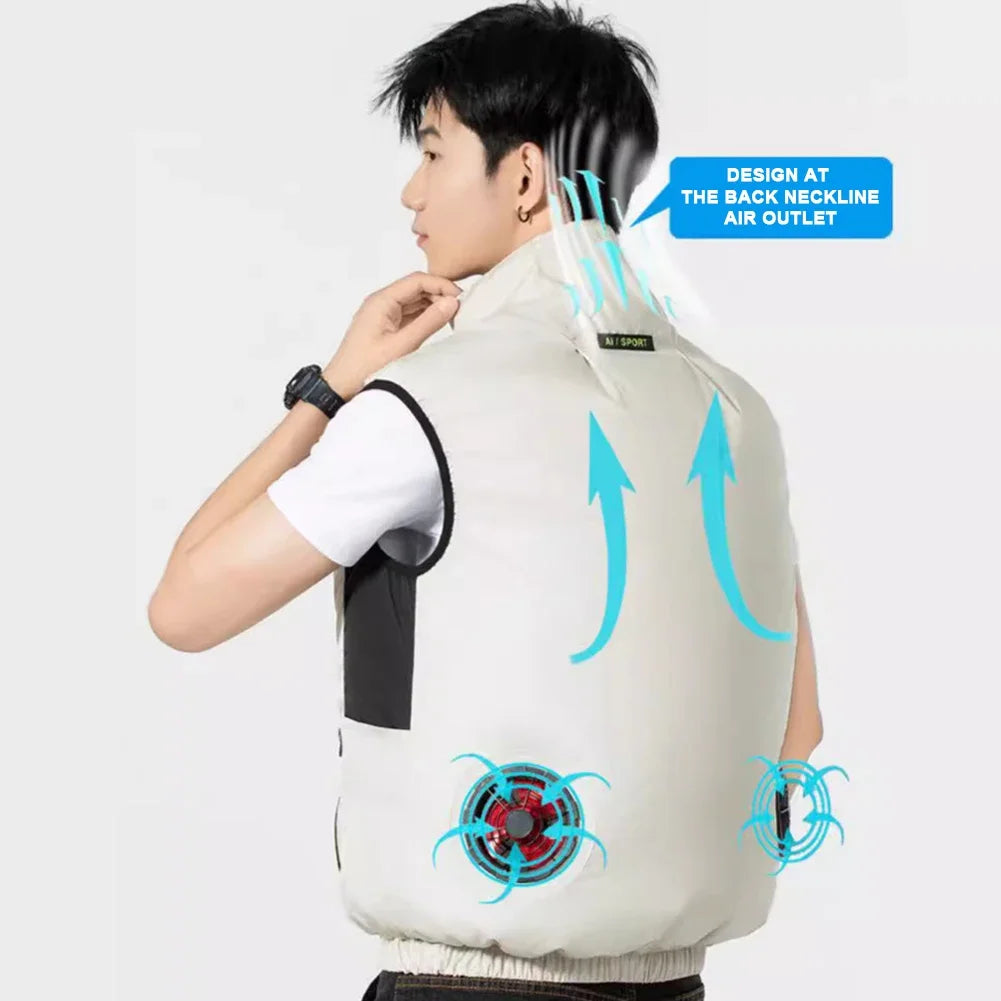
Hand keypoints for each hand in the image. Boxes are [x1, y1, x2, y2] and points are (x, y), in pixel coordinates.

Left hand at [323, 271, 460, 399]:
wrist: (340, 387)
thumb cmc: (364, 367)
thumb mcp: (401, 346)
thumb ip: (428, 323)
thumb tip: (452, 303)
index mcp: (381, 301)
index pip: (417, 281)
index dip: (441, 285)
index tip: (461, 298)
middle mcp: (381, 303)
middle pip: (416, 288)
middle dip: (439, 295)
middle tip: (461, 309)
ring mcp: (383, 315)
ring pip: (414, 301)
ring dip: (433, 306)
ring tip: (453, 317)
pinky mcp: (385, 327)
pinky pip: (409, 315)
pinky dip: (425, 317)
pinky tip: (438, 325)